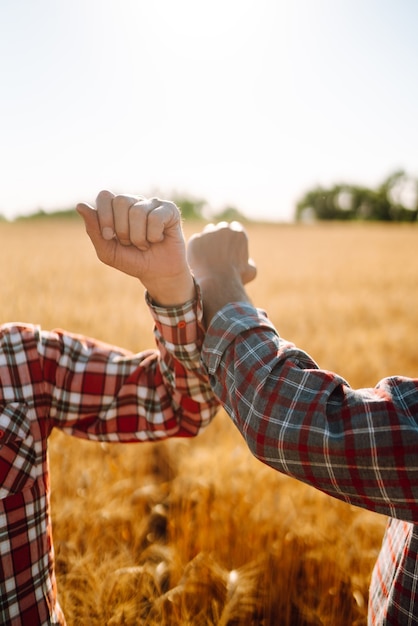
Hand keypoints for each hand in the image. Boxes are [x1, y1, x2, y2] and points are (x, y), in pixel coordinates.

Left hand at [77, 190, 194, 305]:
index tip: (109, 236)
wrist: (157, 274)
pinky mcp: (170, 210)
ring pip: (138, 212)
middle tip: (129, 243)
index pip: (105, 196)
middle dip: (122, 229)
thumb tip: (80, 205)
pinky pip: (155, 218)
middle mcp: (134, 202)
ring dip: (139, 237)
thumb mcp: (108, 251)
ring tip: (144, 244)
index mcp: (116, 208)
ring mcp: (152, 204)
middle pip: (121, 201)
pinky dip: (154, 236)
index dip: (105, 217)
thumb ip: (93, 230)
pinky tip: (158, 239)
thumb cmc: (133, 261)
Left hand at [187, 222, 256, 325]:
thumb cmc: (236, 279)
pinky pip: (196, 242)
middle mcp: (223, 229)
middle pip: (221, 228)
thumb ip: (249, 262)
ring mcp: (208, 233)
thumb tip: (247, 262)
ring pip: (207, 232)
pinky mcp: (195, 240)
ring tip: (207, 257)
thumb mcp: (251, 271)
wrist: (216, 283)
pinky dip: (197, 249)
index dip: (232, 238)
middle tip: (217, 251)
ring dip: (208, 241)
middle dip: (220, 237)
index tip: (229, 246)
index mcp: (239, 233)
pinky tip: (199, 261)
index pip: (235, 228)